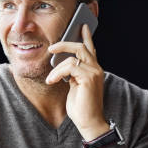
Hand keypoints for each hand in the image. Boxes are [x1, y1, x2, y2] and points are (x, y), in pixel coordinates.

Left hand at [45, 24, 108, 139]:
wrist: (89, 122)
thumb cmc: (81, 106)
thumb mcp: (74, 85)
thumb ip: (72, 73)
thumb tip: (61, 62)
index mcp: (93, 69)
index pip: (91, 48)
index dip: (87, 36)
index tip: (83, 25)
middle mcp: (96, 68)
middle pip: (81, 46)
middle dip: (64, 44)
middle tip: (51, 48)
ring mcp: (94, 72)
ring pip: (73, 56)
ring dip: (57, 67)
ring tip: (51, 78)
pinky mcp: (89, 78)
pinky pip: (69, 67)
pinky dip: (58, 73)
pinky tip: (52, 81)